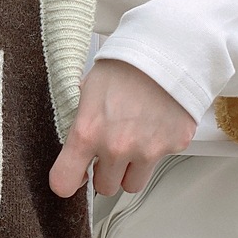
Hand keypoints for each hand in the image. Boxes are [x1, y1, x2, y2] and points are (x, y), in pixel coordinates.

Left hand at [49, 60, 196, 196]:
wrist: (167, 50)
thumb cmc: (125, 66)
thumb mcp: (88, 91)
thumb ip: (82, 125)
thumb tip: (77, 147)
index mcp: (87, 132)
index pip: (64, 181)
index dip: (66, 181)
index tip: (72, 177)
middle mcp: (116, 147)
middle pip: (104, 188)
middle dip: (105, 172)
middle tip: (108, 150)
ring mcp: (147, 150)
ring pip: (132, 184)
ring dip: (129, 170)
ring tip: (131, 143)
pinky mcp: (174, 146)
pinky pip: (158, 162)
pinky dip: (155, 150)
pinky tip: (153, 126)